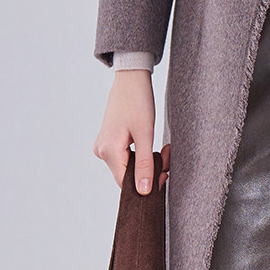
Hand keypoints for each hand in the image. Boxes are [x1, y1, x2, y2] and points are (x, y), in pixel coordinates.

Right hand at [94, 70, 170, 193]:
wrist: (131, 79)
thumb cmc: (138, 101)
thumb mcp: (145, 134)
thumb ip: (145, 164)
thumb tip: (144, 191)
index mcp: (108, 151)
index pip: (125, 183)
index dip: (146, 185)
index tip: (165, 175)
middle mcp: (102, 151)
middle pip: (127, 175)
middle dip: (150, 171)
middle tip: (168, 157)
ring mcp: (104, 147)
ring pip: (128, 167)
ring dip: (147, 163)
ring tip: (164, 150)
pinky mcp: (109, 142)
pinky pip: (125, 158)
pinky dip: (141, 156)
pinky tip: (152, 147)